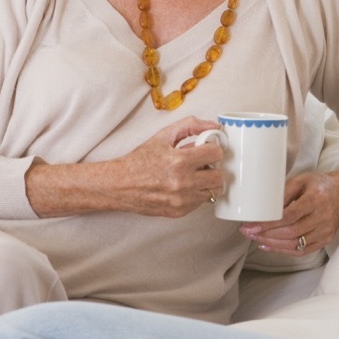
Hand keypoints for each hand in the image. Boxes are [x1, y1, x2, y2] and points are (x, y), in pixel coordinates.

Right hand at [26, 115, 226, 218]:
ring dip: (207, 182)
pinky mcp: (179, 212)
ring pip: (213, 192)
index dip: (213, 149)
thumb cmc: (140, 160)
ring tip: (194, 175)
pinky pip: (200, 202)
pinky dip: (197, 194)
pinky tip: (185, 186)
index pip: (216, 154)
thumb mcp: (164, 136)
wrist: (119, 185)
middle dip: (213, 167)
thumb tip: (215, 126)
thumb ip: (191, 126)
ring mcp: (182, 201)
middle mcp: (183, 183)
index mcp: (180, 162)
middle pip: (219, 176)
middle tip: (203, 164)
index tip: (207, 149)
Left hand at [239, 171, 338, 256]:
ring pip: (295, 244)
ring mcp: (325, 232)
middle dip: (266, 234)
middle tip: (247, 232)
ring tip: (254, 238)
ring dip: (271, 243)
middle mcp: (323, 218)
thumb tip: (264, 208)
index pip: (290, 216)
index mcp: (317, 199)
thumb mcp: (302, 180)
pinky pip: (301, 251)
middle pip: (291, 233)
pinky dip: (282, 250)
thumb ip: (284, 193)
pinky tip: (268, 245)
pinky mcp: (325, 240)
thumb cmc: (320, 185)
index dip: (269, 223)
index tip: (251, 225)